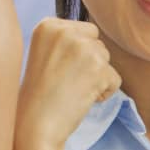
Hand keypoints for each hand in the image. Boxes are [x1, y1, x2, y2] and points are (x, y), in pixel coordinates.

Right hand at [15, 18, 120, 149]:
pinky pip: (114, 78)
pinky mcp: (99, 68)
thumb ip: (65, 41)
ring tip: (72, 90)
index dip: (76, 54)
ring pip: (106, 59)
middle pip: (96, 42)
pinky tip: (82, 99)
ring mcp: (83, 48)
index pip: (83, 30)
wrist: (35, 123)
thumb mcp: (43, 54)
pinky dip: (103, 92)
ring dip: (96, 77)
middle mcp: (65, 31)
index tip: (59, 70)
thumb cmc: (38, 94)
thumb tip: (93, 37)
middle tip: (66, 81)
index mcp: (48, 26)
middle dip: (89, 62)